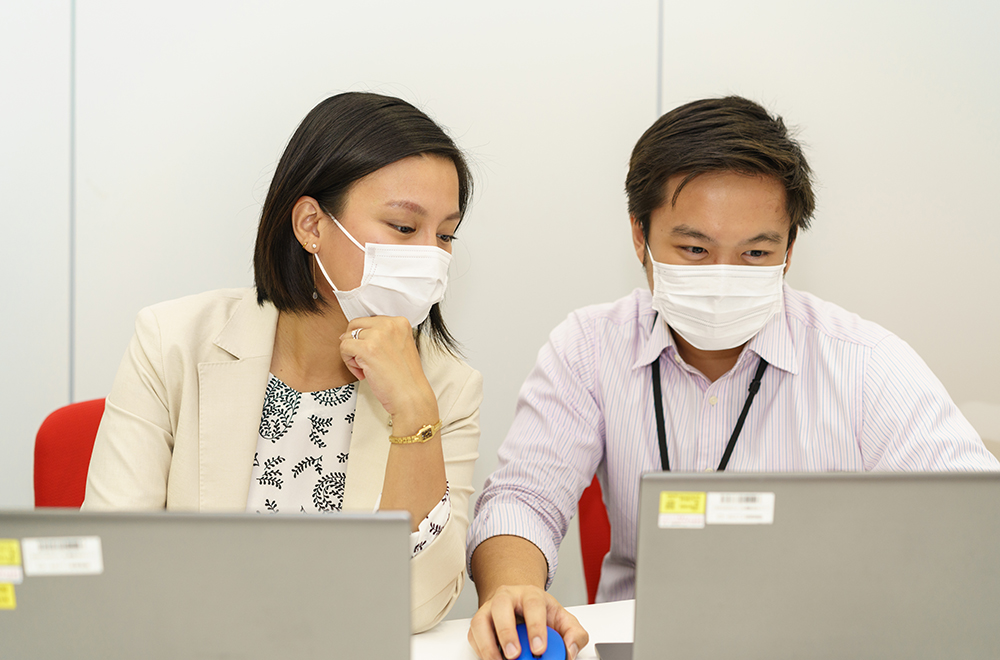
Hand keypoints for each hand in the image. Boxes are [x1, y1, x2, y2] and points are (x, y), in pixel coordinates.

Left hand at [339, 316, 436, 422]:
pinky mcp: (367, 349)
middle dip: (355, 343)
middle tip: (365, 361)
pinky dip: (348, 362)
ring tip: (365, 368)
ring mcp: (378, 336)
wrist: (411, 396)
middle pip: (356, 325)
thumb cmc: (405, 378)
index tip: (374, 354)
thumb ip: (382, 336)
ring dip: (352, 354)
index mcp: (400, 322)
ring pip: (347, 337)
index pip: (369, 321)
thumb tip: (352, 333)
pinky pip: (344, 347)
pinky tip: (362, 372)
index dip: (366, 339)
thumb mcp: (399, 346)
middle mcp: (389, 324)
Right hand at [467, 585, 587, 659]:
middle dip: (507, 633)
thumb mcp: (562, 619)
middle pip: (501, 606)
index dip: (536, 627)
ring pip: (480, 621)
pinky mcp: (478, 624)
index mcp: (530, 594)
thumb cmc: (540, 612)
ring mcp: (489, 609)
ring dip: (488, 645)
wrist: (518, 605)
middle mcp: (506, 597)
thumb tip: (570, 649)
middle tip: (515, 655)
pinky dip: (481, 651)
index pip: (533, 605)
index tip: (539, 649)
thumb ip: (574, 634)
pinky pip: (474, 637)